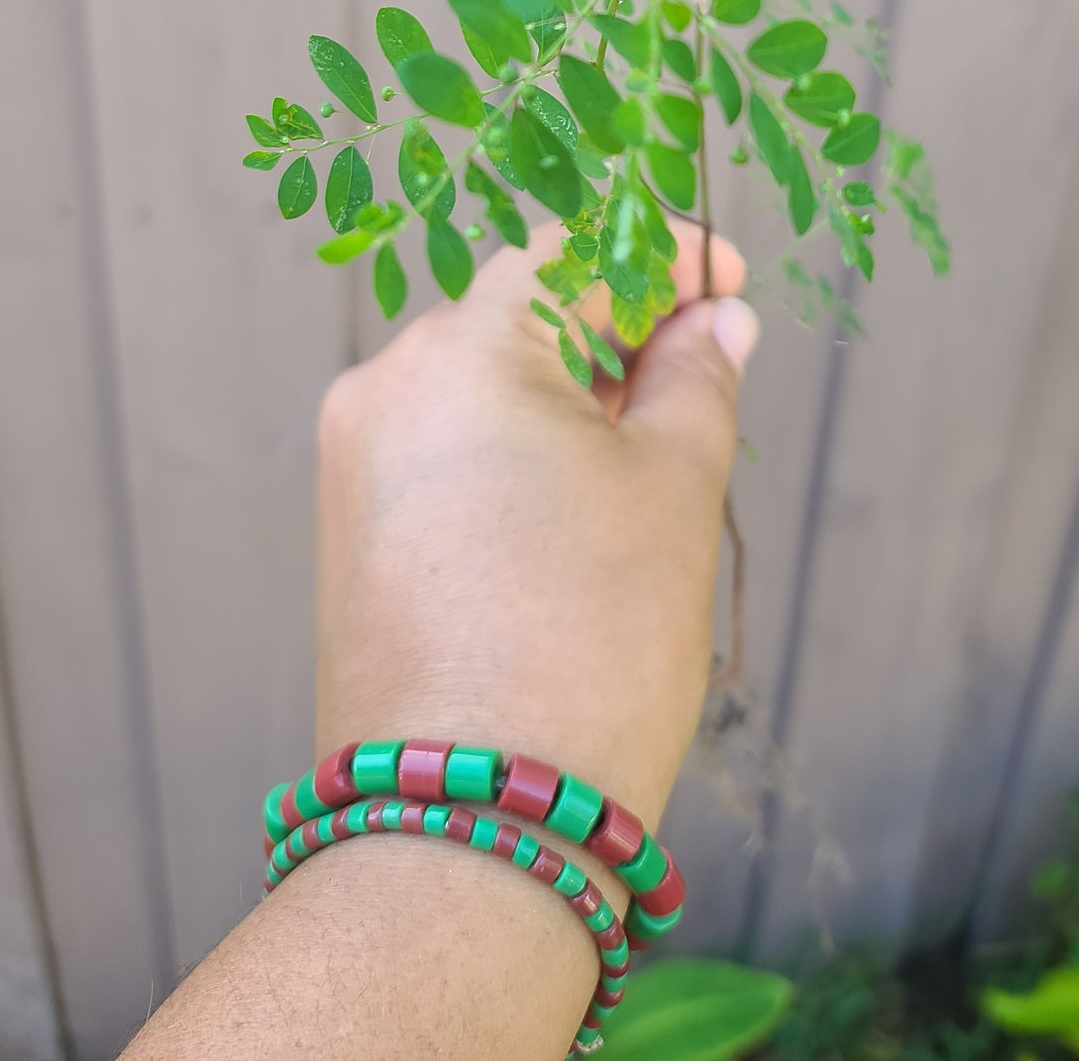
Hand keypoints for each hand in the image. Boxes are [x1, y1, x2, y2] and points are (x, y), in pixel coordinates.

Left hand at [315, 221, 757, 844]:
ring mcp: (356, 460)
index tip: (728, 280)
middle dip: (617, 325)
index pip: (576, 252)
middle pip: (521, 311)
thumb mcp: (672, 491)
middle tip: (705, 368)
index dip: (665, 255)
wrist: (469, 825)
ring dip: (569, 390)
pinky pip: (445, 445)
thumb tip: (714, 321)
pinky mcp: (351, 528)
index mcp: (464, 348)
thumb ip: (696, 379)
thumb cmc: (587, 644)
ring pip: (481, 382)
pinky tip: (577, 501)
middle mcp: (387, 384)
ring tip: (651, 448)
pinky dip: (516, 446)